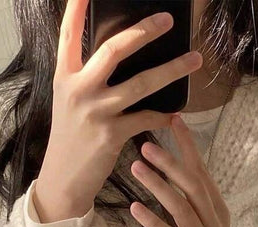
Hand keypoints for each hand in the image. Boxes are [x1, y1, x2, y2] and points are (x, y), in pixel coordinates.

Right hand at [35, 0, 202, 220]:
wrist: (63, 179)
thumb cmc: (71, 139)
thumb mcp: (69, 102)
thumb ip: (86, 78)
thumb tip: (118, 57)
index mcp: (65, 77)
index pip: (68, 35)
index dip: (77, 10)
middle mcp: (78, 89)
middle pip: (114, 49)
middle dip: (143, 31)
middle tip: (168, 19)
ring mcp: (95, 111)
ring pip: (141, 83)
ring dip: (172, 70)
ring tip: (194, 60)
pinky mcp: (111, 134)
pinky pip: (146, 118)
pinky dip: (163, 116)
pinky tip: (174, 115)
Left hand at [128, 113, 244, 226]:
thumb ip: (197, 205)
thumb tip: (180, 179)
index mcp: (216, 210)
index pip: (201, 172)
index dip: (188, 146)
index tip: (175, 120)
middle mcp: (211, 220)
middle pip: (192, 184)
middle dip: (170, 161)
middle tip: (146, 142)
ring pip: (181, 205)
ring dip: (158, 185)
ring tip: (137, 167)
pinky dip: (154, 221)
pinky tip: (136, 208)